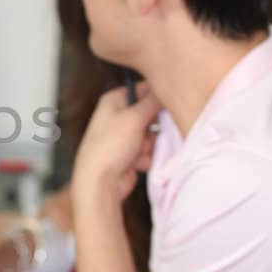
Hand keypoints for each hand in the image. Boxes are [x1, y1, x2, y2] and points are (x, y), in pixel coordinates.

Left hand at [73, 85, 159, 203]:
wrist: (100, 182)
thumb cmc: (111, 145)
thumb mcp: (135, 118)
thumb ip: (152, 102)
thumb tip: (166, 89)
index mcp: (113, 101)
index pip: (142, 89)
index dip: (157, 95)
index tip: (171, 102)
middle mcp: (117, 116)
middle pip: (149, 113)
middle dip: (155, 126)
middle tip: (154, 131)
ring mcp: (123, 136)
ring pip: (151, 134)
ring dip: (151, 144)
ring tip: (141, 151)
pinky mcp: (129, 153)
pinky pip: (148, 150)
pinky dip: (146, 156)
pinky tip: (137, 163)